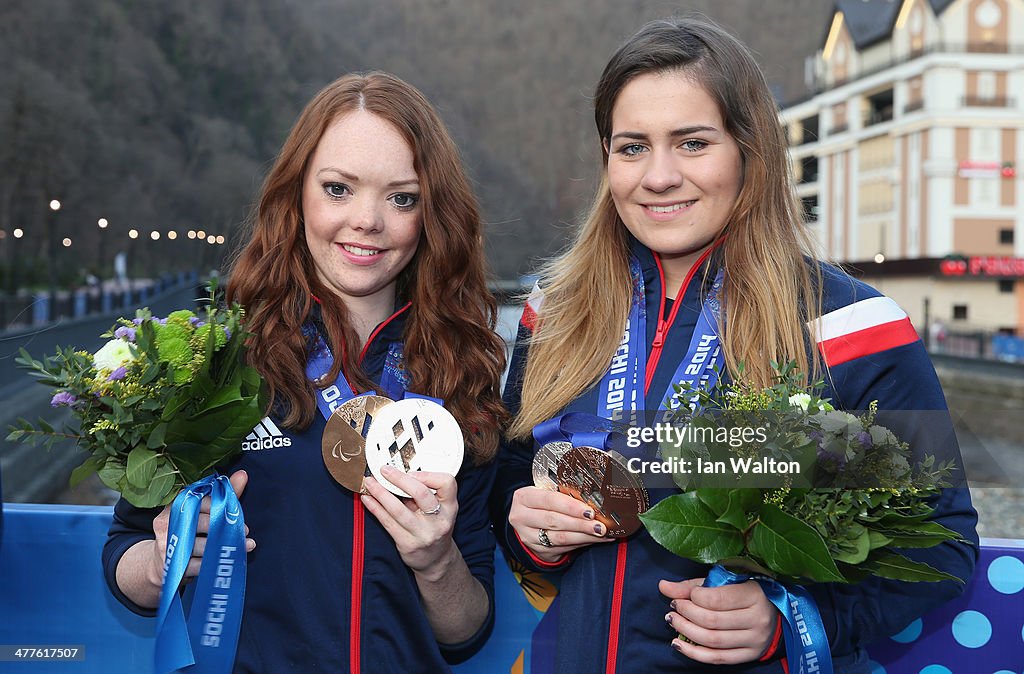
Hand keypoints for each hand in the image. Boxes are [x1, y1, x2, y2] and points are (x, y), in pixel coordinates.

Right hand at [148, 470, 254, 587]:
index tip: (235, 514)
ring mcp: (168, 544)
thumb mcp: (203, 512)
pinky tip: (227, 562)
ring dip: (224, 546)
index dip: (219, 507)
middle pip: (201, 522)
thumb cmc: (188, 531)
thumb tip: (243, 475)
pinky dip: (215, 563)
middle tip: (243, 531)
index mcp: (176, 505)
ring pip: (201, 545)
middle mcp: (168, 522)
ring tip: (243, 545)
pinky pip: (197, 564)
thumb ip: (222, 495)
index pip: (199, 501)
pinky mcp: (172, 565)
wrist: (161, 563)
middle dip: (225, 527)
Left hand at [360, 467, 459, 579]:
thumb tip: (398, 473)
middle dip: (399, 479)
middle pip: (421, 494)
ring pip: (398, 509)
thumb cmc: (435, 527)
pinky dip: (375, 508)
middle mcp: (440, 520)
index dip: (428, 474)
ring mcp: (423, 534)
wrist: (436, 559)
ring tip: (370, 482)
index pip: (447, 483)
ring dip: (381, 493)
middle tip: (384, 470)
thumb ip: (425, 493)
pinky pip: (387, 522)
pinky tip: (367, 499)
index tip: (411, 471)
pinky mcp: (407, 544)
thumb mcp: (440, 509)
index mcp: (450, 507)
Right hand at [508, 486, 614, 562]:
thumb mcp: (545, 492)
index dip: (570, 506)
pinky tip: (594, 539)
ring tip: (601, 533)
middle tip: (599, 526)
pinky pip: (563, 548)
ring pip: (560, 538)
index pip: (549, 500)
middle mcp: (522, 517)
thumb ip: (563, 493)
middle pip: (554, 521)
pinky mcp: (538, 550)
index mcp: (524, 497)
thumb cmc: (542, 503)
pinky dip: (581, 543)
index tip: (589, 511)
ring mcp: (528, 536)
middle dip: (580, 524)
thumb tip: (592, 497)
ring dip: (584, 536)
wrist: (528, 521)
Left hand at [659, 578, 777, 664]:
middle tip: (673, 608)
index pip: (716, 599)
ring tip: (673, 621)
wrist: (775, 614)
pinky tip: (678, 643)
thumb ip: (693, 585)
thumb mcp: (724, 582)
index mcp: (753, 595)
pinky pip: (718, 658)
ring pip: (713, 640)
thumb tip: (663, 586)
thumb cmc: (745, 592)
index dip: (692, 597)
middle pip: (712, 621)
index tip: (681, 595)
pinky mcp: (750, 655)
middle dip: (686, 614)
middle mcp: (757, 619)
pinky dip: (694, 653)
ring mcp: (755, 640)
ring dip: (686, 631)